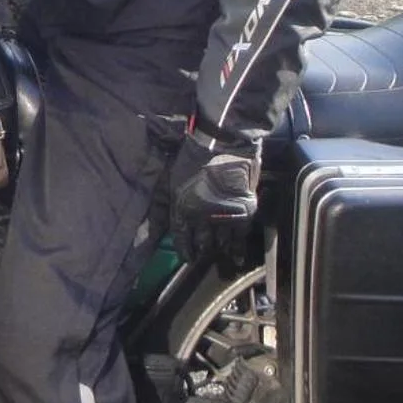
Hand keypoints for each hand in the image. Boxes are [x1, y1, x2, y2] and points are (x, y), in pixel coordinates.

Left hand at [168, 132, 261, 266]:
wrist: (222, 144)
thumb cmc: (192, 157)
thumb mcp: (171, 179)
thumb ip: (166, 203)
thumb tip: (160, 223)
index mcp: (182, 209)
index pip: (181, 237)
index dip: (184, 249)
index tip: (187, 257)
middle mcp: (202, 218)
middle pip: (202, 241)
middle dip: (202, 249)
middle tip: (203, 255)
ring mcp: (223, 216)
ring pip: (221, 240)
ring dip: (219, 248)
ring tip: (220, 255)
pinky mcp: (242, 212)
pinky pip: (239, 236)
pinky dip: (238, 249)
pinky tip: (237, 258)